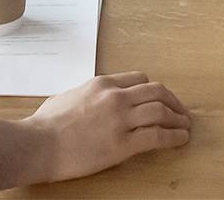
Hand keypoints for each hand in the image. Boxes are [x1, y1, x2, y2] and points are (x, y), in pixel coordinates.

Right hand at [26, 72, 191, 179]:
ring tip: (185, 126)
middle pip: (156, 91)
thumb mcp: (67, 96)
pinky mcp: (122, 144)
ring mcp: (120, 119)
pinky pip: (156, 136)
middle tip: (181, 111)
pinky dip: (173, 136)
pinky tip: (180, 139)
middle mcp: (115, 97)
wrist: (38, 144)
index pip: (139, 79)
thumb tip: (88, 100)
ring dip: (178, 118)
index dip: (154, 89)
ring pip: (161, 111)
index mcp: (102, 83)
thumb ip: (85, 95)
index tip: (161, 98)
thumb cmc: (44, 125)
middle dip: (173, 101)